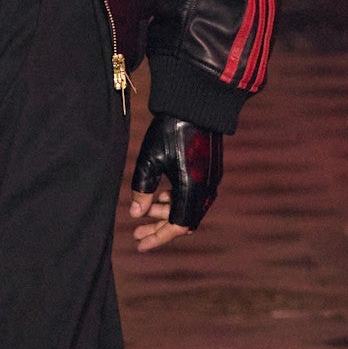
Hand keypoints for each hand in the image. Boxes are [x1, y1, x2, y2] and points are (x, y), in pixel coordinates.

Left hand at [129, 113, 222, 251]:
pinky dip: (177, 201)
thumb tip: (136, 214)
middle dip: (160, 228)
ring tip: (145, 212)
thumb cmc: (169, 130)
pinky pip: (195, 196)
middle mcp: (206, 188)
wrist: (196, 103)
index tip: (140, 244)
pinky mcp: (211, 171)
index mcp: (192, 189)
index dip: (158, 237)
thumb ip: (142, 190)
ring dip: (167, 213)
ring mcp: (211, 180)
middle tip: (137, 233)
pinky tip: (161, 195)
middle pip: (184, 221)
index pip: (176, 225)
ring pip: (189, 208)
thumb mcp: (149, 160)